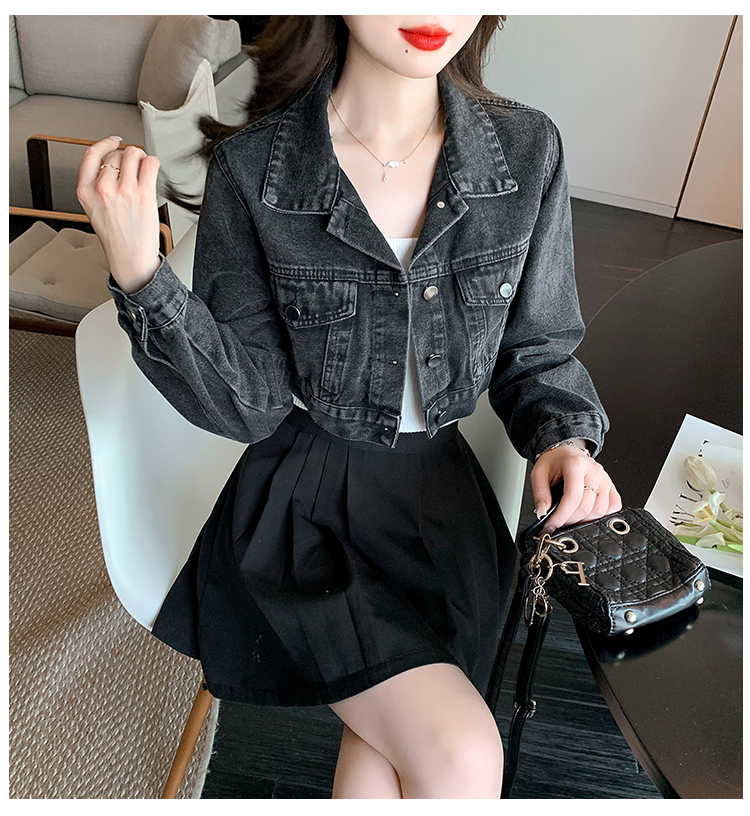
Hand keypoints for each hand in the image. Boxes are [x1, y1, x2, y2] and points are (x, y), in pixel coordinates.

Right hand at [76, 135, 161, 293]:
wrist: (130, 259)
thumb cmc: (116, 238)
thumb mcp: (94, 210)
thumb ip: (97, 186)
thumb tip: (112, 163)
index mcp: (85, 191)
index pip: (91, 154)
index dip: (105, 143)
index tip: (114, 141)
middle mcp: (102, 188)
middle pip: (116, 154)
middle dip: (127, 159)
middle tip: (134, 171)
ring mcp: (123, 190)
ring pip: (134, 154)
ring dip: (141, 159)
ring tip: (144, 171)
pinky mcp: (143, 194)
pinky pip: (151, 163)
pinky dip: (153, 163)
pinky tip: (152, 172)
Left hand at [530, 444, 621, 532]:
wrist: (566, 452)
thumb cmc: (554, 462)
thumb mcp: (539, 474)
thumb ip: (540, 494)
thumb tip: (543, 513)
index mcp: (576, 464)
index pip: (573, 498)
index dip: (561, 516)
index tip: (551, 525)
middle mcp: (594, 471)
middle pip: (587, 507)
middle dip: (570, 520)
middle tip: (558, 521)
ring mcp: (605, 479)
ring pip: (600, 510)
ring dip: (584, 519)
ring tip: (570, 515)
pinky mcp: (611, 486)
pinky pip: (613, 507)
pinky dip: (601, 515)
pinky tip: (586, 512)